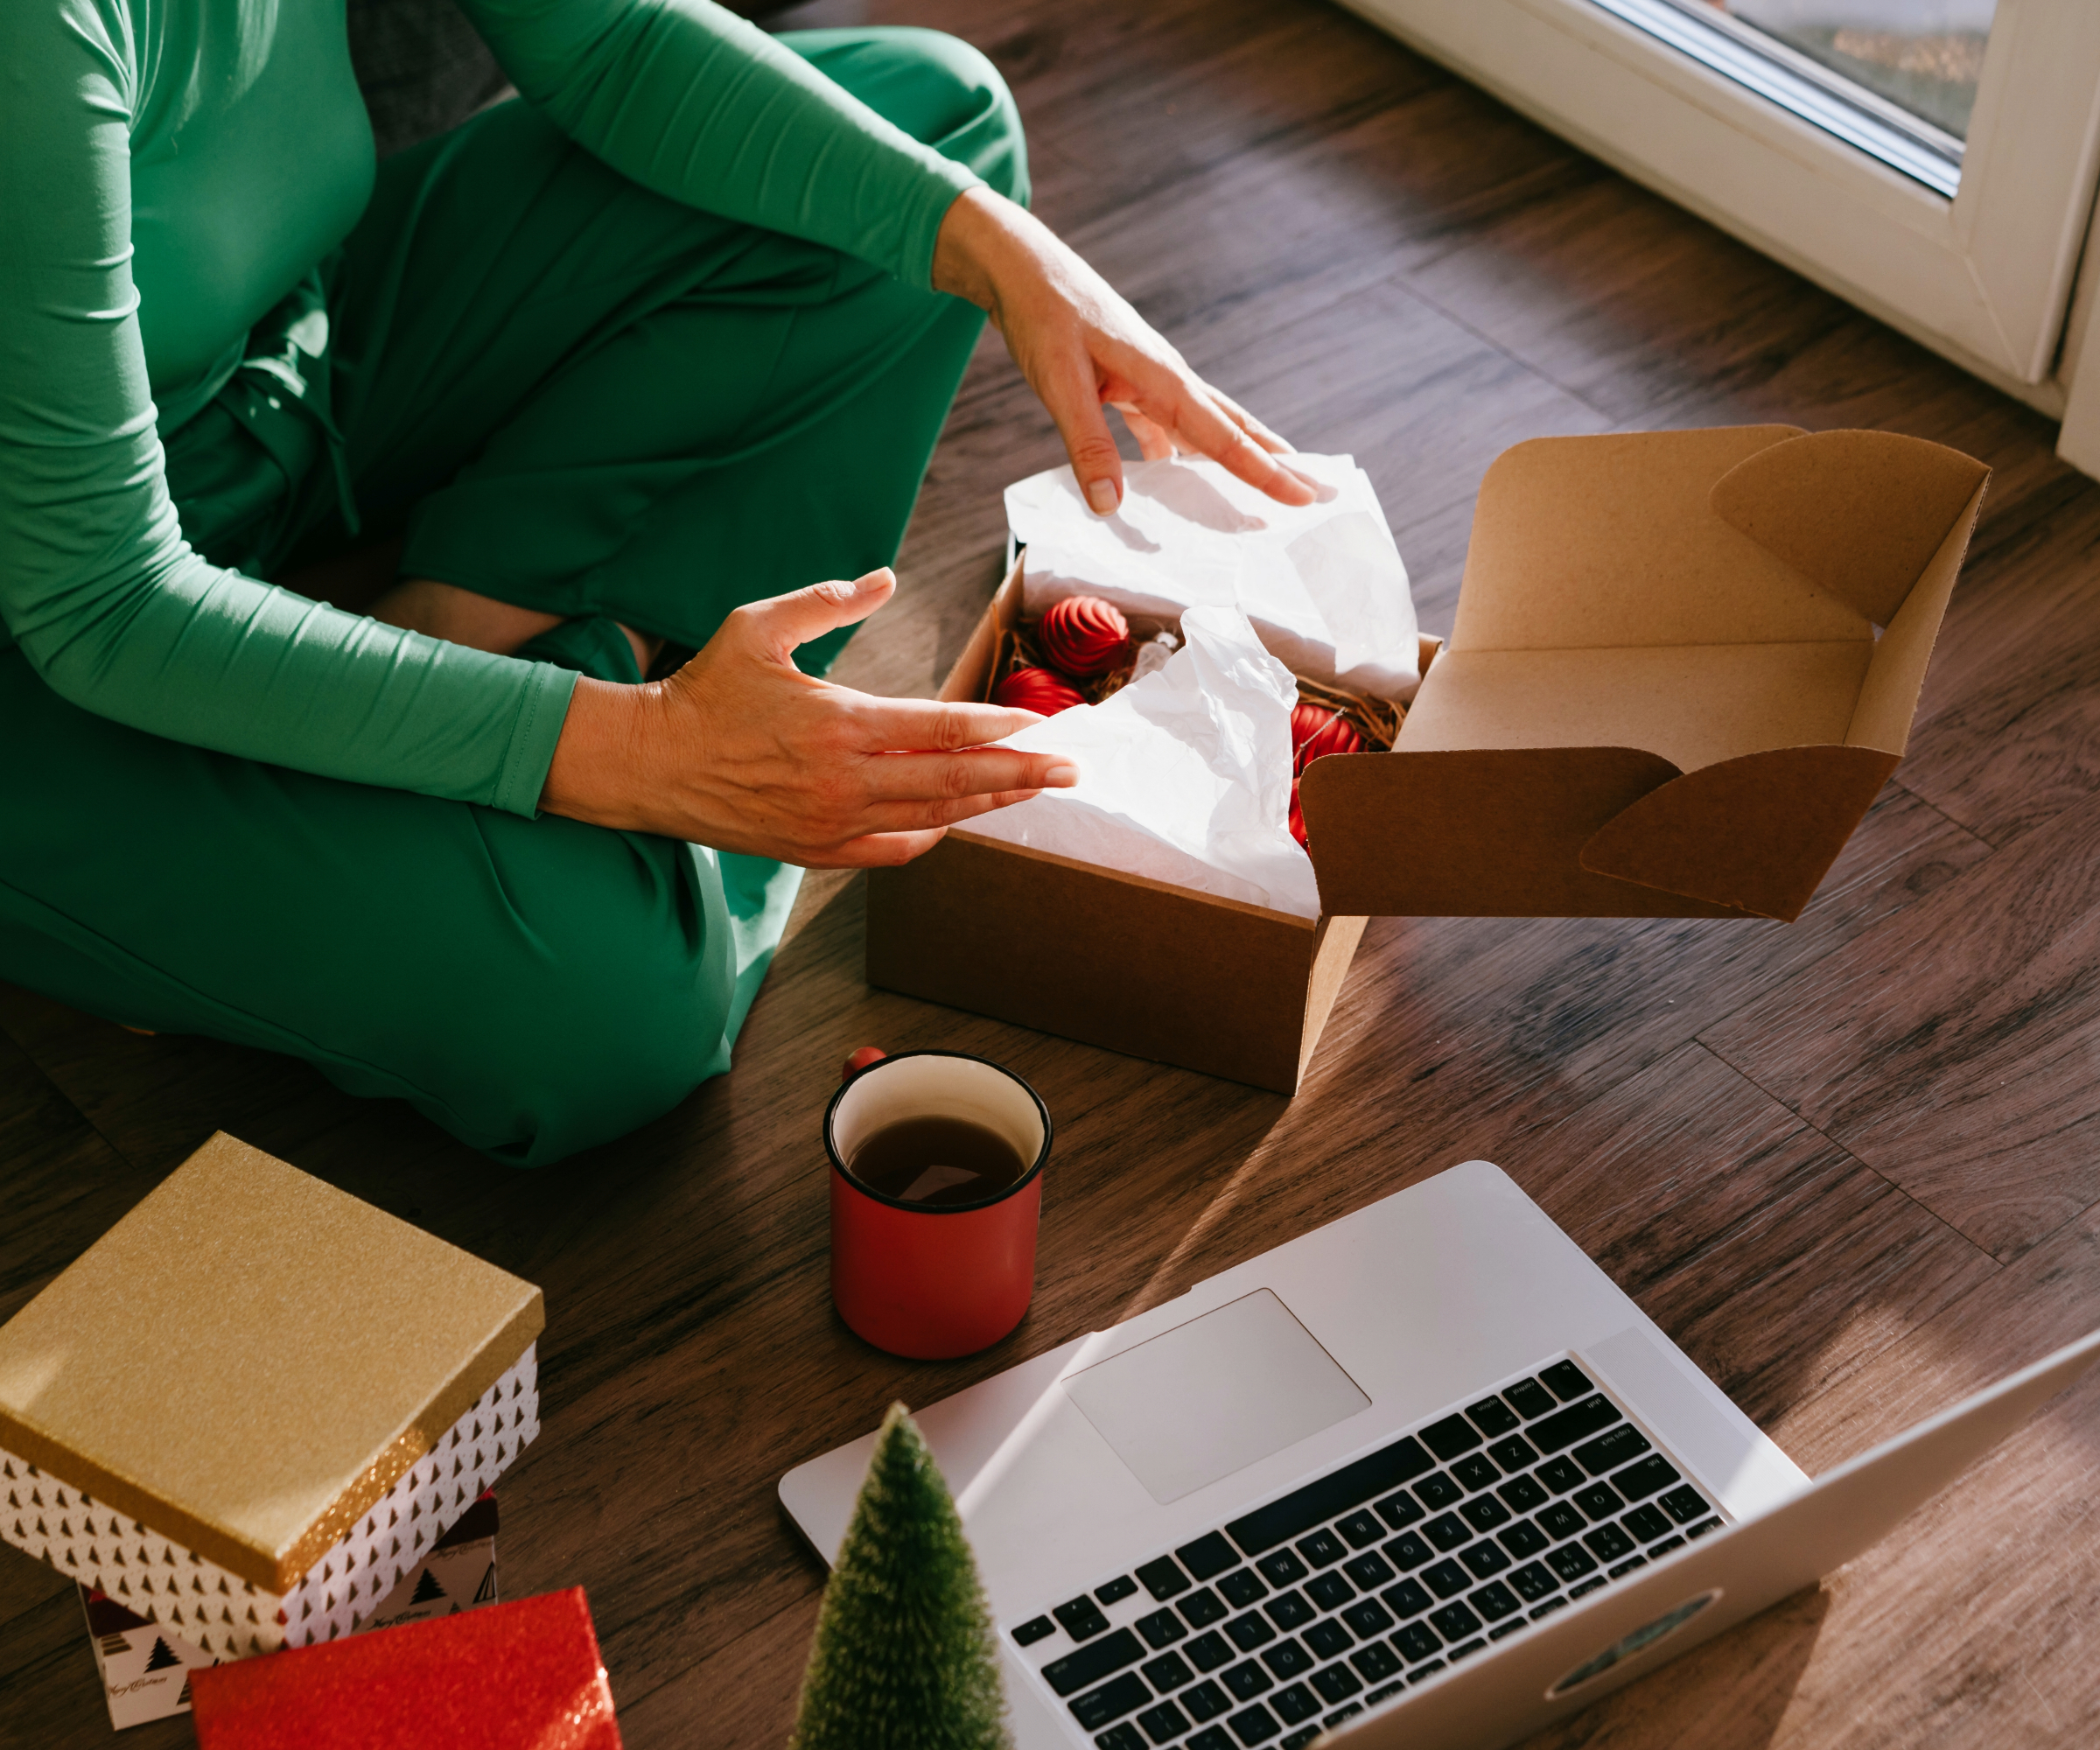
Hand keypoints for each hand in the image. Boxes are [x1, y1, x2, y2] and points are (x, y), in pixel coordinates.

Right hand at [540, 570, 1075, 864]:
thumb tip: (882, 578)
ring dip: (990, 804)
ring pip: (933, 819)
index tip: (1042, 723)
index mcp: (838, 722)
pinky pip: (894, 851)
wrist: (650, 765)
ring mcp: (833, 821)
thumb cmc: (704, 690)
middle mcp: (844, 779)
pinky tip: (959, 819)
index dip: (998, 726)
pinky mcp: (818, 849)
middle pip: (954, 780)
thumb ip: (826, 600)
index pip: (941, 727)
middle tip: (1071, 767)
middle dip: (1022, 773)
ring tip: (1033, 789)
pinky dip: (933, 836)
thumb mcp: (758, 626)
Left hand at [933, 186, 1315, 515]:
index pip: (1223, 436)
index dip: (1264, 471)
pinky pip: (1164, 425)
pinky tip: (1169, 478)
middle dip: (1273, 461)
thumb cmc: (1043, 316)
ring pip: (1203, 427)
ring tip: (1263, 488)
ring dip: (1232, 458)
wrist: (1022, 266)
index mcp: (1162, 377)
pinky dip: (1175, 453)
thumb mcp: (1060, 385)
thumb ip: (1088, 446)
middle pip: (1232, 427)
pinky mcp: (1125, 381)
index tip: (1304, 497)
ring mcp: (1149, 378)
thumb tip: (1110, 507)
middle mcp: (1166, 377)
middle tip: (1316, 492)